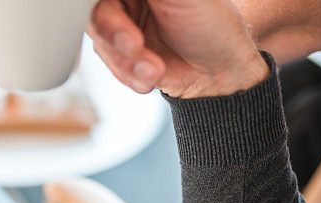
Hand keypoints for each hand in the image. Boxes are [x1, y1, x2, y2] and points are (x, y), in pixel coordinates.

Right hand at [87, 0, 268, 97]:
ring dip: (126, 61)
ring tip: (154, 69)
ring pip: (102, 43)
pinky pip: (111, 66)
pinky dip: (129, 75)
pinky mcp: (124, 57)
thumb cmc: (211, 24)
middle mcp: (130, 2)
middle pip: (98, 15)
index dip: (106, 8)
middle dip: (115, 35)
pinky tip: (151, 77)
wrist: (222, 71)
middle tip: (134, 46)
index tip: (122, 24)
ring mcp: (124, 29)